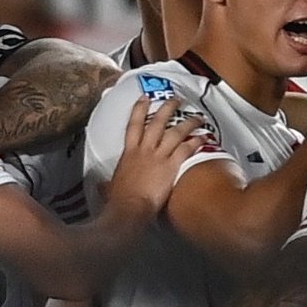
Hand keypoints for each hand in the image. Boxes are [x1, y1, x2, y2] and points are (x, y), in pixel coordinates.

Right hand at [105, 97, 213, 215]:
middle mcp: (144, 149)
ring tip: (198, 117)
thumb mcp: (110, 188)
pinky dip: (195, 142)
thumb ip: (108, 184)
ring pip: (175, 132)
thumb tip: (102, 187)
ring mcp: (158, 156)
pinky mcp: (170, 166)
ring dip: (187, 123)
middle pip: (157, 122)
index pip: (134, 125)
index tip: (145, 98)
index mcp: (129, 153)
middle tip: (176, 99)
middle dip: (167, 108)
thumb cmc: (119, 200)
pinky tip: (204, 137)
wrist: (129, 208)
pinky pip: (185, 149)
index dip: (140, 109)